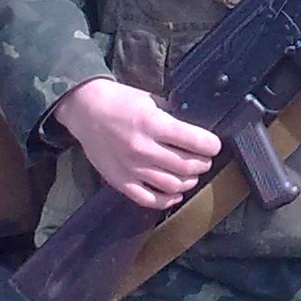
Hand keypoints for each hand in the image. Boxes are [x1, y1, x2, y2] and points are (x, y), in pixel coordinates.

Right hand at [53, 78, 221, 210]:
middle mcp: (143, 149)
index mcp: (152, 124)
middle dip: (202, 163)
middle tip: (204, 159)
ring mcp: (132, 168)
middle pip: (186, 166)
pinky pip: (149, 199)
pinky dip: (168, 200)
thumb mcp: (151, 100)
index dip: (211, 145)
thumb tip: (196, 132)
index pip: (194, 141)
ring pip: (172, 185)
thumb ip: (172, 117)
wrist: (85, 110)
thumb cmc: (119, 102)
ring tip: (191, 174)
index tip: (214, 145)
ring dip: (189, 181)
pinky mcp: (121, 181)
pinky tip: (175, 193)